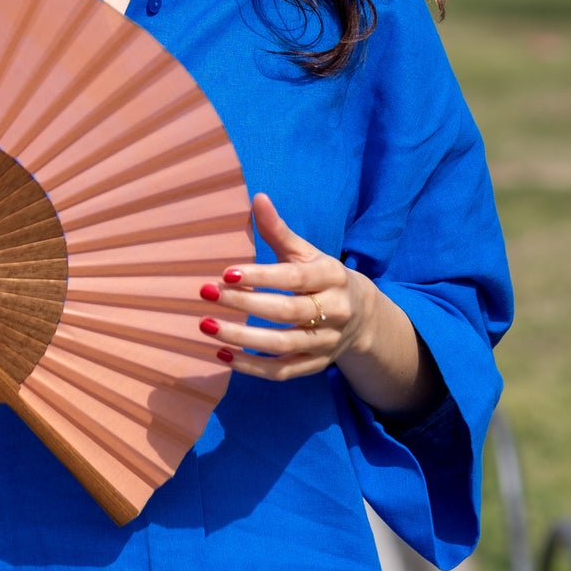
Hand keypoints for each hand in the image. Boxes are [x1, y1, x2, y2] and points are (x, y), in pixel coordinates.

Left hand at [196, 193, 376, 382]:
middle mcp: (334, 312)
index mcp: (332, 277)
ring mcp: (325, 343)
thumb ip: (280, 231)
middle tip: (208, 293)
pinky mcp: (315, 366)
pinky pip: (282, 372)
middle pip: (287, 312)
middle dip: (245, 304)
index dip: (261, 276)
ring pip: (282, 345)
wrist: (364, 317)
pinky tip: (223, 355)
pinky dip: (252, 368)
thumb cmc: (324, 277)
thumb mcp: (308, 252)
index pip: (294, 278)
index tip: (226, 272)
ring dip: (242, 338)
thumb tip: (258, 198)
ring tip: (206, 326)